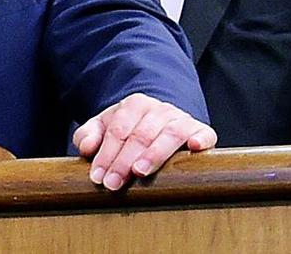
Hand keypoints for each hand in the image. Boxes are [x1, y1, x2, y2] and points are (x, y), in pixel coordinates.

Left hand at [73, 93, 215, 190]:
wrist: (157, 122)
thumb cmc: (126, 130)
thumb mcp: (102, 129)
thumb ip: (87, 135)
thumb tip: (86, 147)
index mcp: (134, 105)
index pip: (117, 131)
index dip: (106, 155)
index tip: (98, 177)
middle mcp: (159, 109)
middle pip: (140, 135)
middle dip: (124, 161)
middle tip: (113, 184)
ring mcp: (182, 119)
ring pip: (169, 134)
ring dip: (154, 154)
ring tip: (140, 171)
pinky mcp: (201, 131)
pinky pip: (204, 133)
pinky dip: (201, 139)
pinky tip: (194, 148)